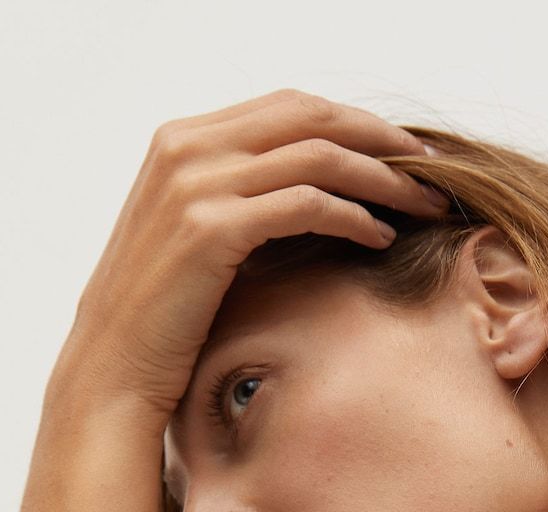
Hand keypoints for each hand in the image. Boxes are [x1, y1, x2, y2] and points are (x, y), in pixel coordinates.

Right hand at [50, 89, 446, 421]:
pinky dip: (353, 216)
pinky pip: (306, 204)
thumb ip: (244, 198)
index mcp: (184, 139)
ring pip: (317, 156)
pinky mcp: (211, 229)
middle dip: (380, 140)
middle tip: (432, 170)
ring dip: (381, 179)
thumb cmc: (167, 316)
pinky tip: (379, 238)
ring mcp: (195, 184)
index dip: (356, 123)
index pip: (289, 106)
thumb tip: (316, 191)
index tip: (404, 152)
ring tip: (422, 206)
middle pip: (310, 116)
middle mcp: (186, 147)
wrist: (115, 368)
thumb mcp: (202, 237)